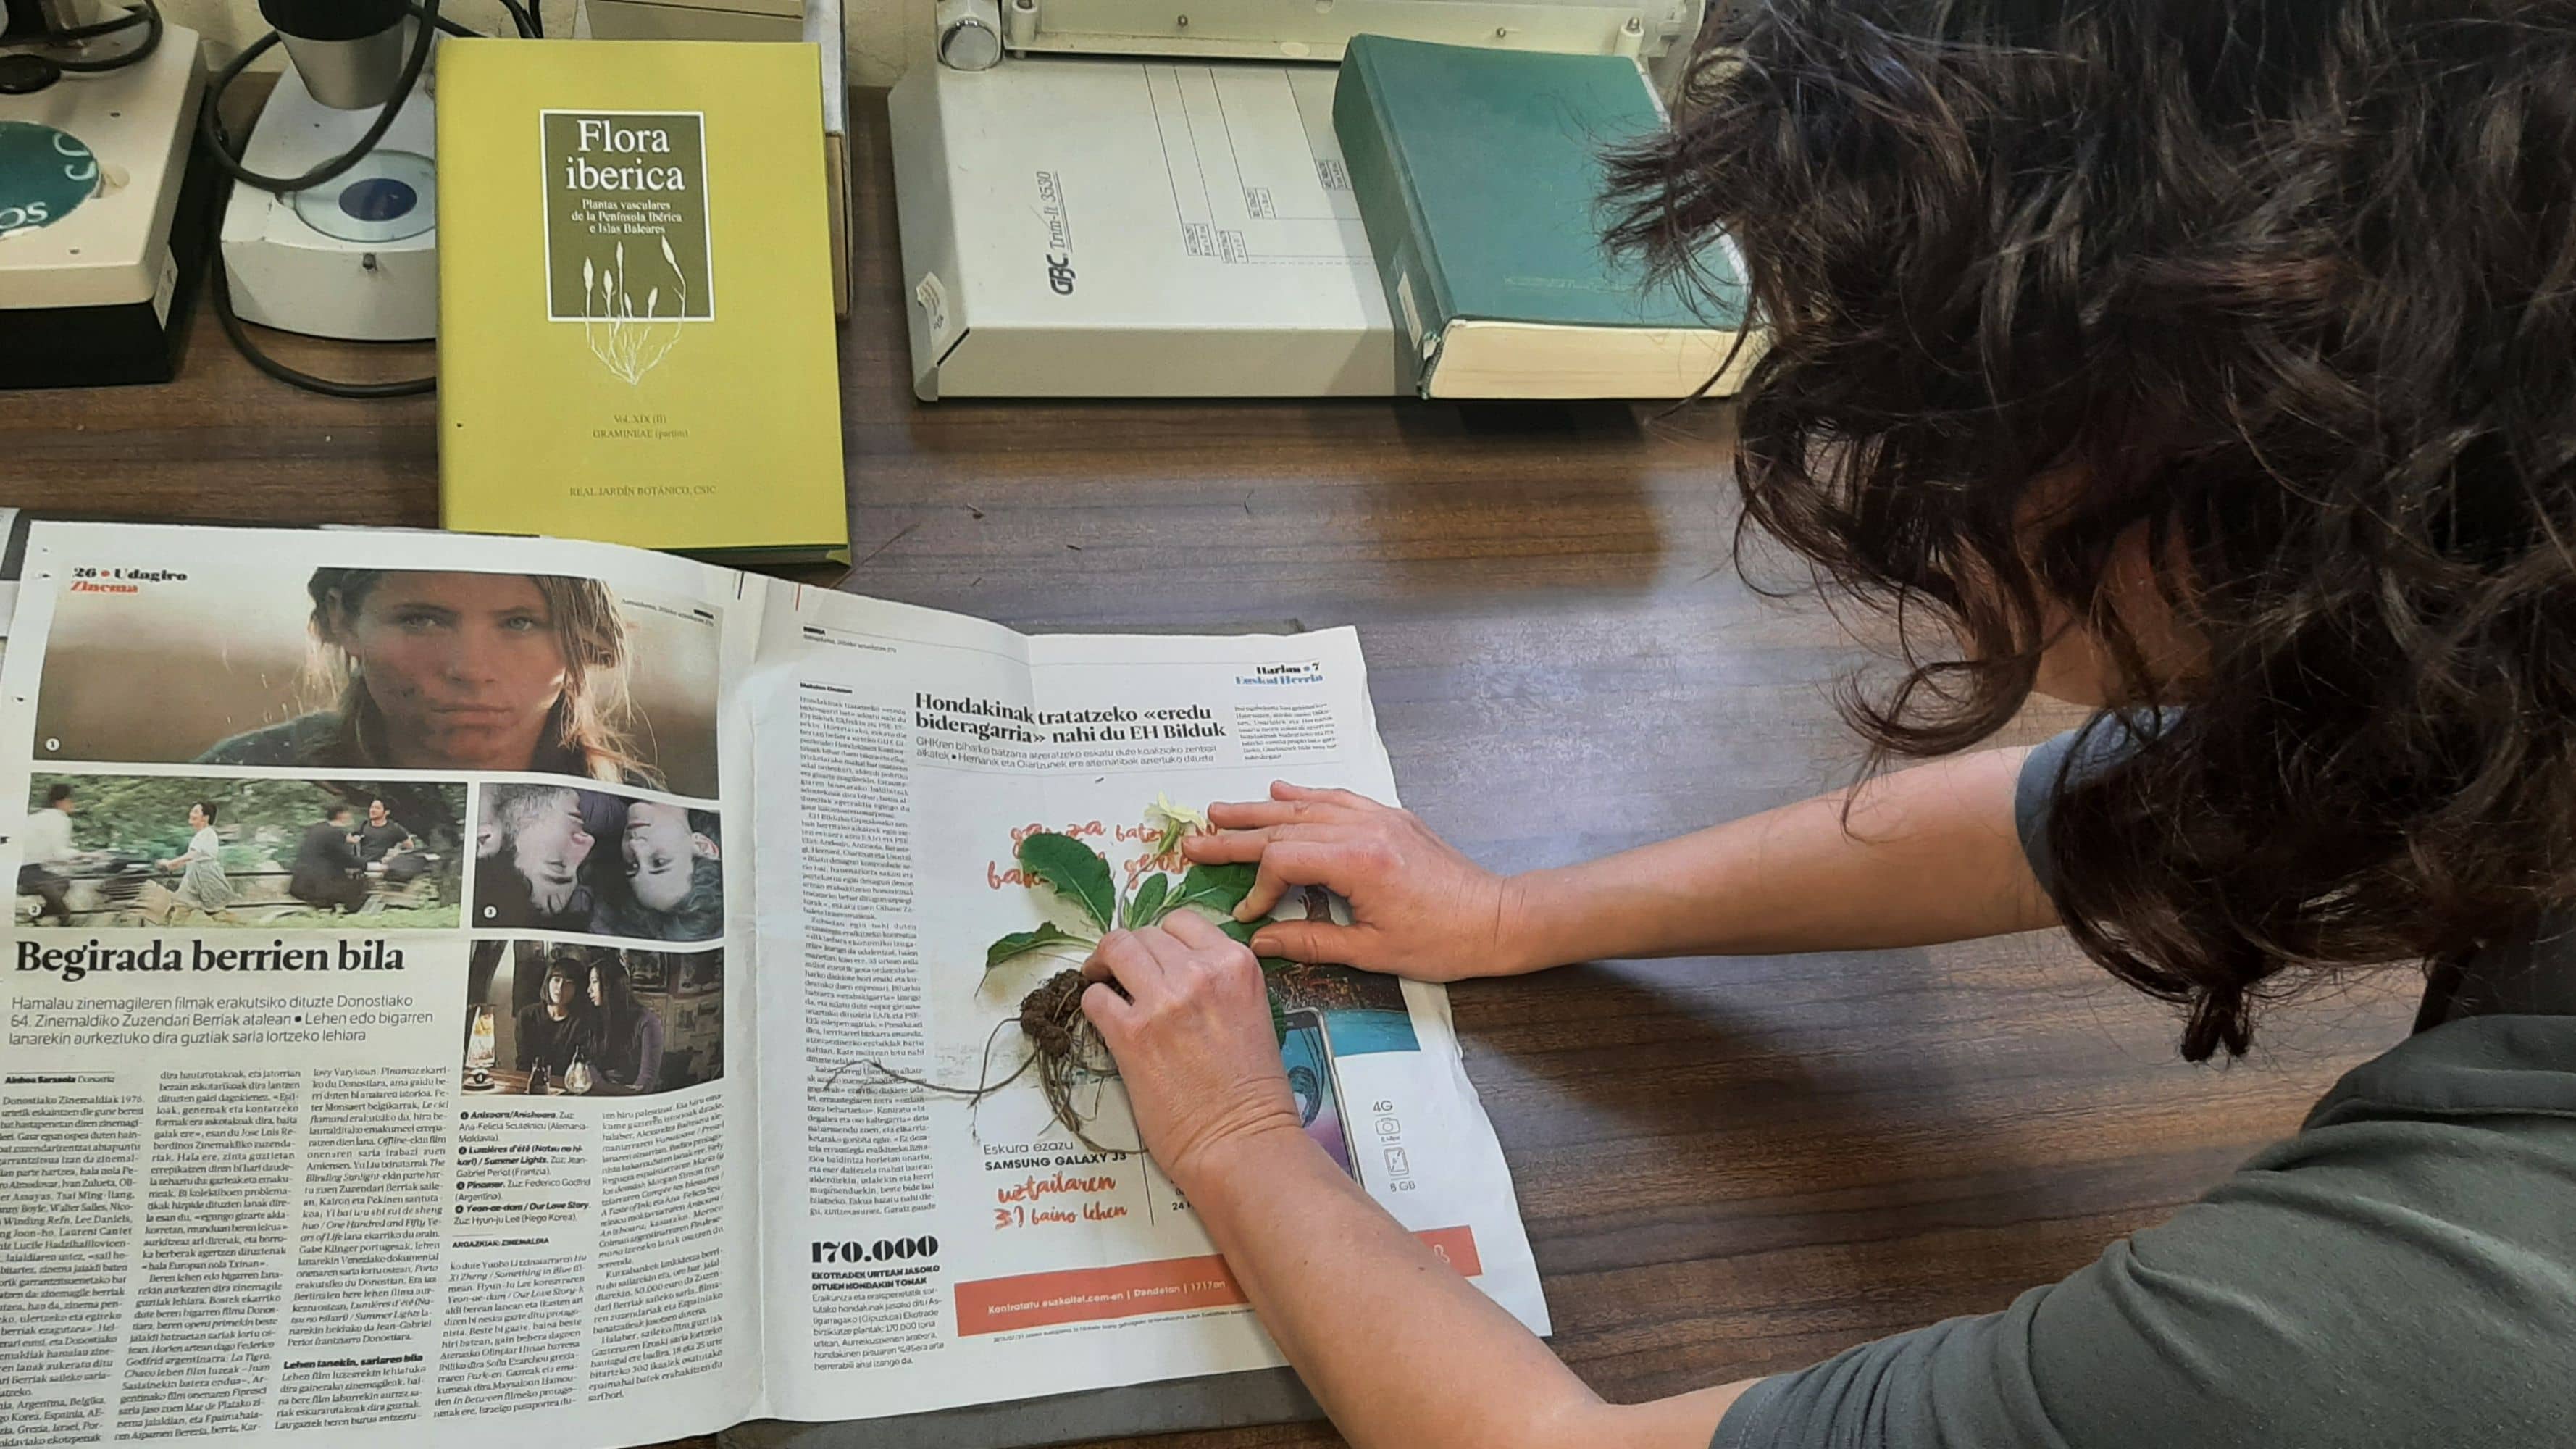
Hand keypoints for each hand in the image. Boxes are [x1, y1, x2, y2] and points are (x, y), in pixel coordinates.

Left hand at [1081, 912, 1309, 1188]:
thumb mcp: (1253, 1013)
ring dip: (1103, 964)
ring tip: (1099, 980)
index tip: (1152, 954)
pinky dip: (1093, 1004)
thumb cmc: (1253, 1093)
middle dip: (1131, 951)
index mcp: (1236, 964)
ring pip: (1115, 950)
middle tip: (1120, 971)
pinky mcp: (1131, 1034)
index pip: (1183, 921)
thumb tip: (1174, 970)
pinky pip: (1095, 997)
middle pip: (1145, 934)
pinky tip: (1103, 1019)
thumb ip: (1218, 982)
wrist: (1242, 1142)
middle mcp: (1200, 973)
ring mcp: (1163, 1001)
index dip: (1161, 938)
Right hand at [1181, 782, 1527, 980]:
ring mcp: (1377, 818)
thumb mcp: (1371, 951)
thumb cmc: (1441, 941)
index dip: (1258, 887)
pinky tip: (1281, 792)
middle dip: (1235, 834)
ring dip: (1260, 809)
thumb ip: (1309, 941)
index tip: (1249, 913)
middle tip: (1194, 839)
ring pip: (1305, 807)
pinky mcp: (1390, 818)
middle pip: (1284, 825)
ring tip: (1220, 811)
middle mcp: (1364, 829)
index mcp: (1358, 863)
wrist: (1496, 919)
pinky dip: (1305, 796)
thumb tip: (1259, 940)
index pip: (1284, 860)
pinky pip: (1337, 798)